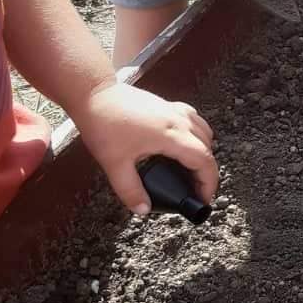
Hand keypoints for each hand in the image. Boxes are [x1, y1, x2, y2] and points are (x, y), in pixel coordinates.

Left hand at [71, 80, 217, 214]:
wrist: (94, 93)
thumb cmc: (103, 123)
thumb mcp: (114, 163)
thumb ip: (130, 190)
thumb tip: (142, 209)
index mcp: (171, 136)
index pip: (204, 161)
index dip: (208, 184)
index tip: (202, 199)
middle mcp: (179, 121)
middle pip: (208, 148)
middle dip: (206, 172)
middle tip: (194, 191)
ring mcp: (175, 111)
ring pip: (204, 132)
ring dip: (203, 152)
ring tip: (189, 169)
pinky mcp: (167, 105)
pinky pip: (193, 120)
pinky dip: (196, 135)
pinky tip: (181, 143)